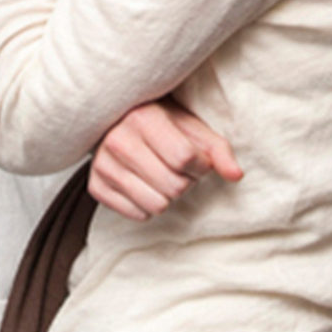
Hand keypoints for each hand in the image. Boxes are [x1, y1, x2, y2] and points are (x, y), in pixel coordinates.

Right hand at [89, 98, 243, 220]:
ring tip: (161, 175)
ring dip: (168, 196)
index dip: (200, 165)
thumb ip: (217, 149)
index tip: (197, 159)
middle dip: (185, 182)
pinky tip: (144, 184)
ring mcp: (103, 164)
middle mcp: (118, 140)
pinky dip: (147, 205)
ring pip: (156, 205)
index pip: (185, 158)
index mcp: (144, 118)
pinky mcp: (95, 186)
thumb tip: (235, 175)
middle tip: (177, 168)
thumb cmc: (161, 123)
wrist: (116, 120)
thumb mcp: (191, 126)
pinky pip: (136, 214)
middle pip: (173, 186)